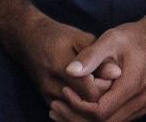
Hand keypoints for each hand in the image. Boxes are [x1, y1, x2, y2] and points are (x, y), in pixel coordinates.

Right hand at [4, 10, 121, 108]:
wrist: (28, 40)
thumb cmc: (58, 36)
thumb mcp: (81, 38)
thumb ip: (98, 57)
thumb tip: (117, 73)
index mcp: (61, 66)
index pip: (91, 91)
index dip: (106, 84)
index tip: (112, 72)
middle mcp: (51, 85)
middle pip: (86, 102)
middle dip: (101, 92)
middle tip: (107, 77)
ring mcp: (48, 95)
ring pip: (78, 108)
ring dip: (91, 97)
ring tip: (97, 80)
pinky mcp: (47, 101)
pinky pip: (70, 109)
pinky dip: (81, 101)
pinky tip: (86, 87)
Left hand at [48, 9, 145, 121]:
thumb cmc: (136, 37)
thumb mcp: (112, 38)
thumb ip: (91, 56)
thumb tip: (69, 71)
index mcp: (133, 86)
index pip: (99, 112)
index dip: (78, 106)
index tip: (64, 91)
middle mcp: (139, 102)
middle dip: (75, 118)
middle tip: (55, 107)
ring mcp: (141, 107)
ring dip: (83, 121)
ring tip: (61, 109)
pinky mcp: (139, 107)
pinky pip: (114, 121)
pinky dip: (94, 119)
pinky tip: (78, 108)